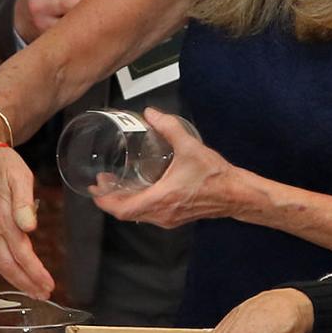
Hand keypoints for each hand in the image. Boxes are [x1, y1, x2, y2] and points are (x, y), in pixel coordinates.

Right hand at [0, 126, 54, 297]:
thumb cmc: (1, 162)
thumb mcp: (17, 174)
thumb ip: (23, 201)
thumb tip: (29, 227)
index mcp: (0, 217)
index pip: (20, 253)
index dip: (34, 272)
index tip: (48, 285)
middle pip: (8, 264)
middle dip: (26, 283)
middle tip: (44, 295)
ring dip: (16, 279)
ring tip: (33, 290)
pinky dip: (6, 268)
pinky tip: (16, 272)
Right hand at [14, 0, 95, 41]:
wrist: (20, 19)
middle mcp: (38, 5)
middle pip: (70, 5)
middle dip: (89, 3)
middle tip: (106, 3)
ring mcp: (42, 24)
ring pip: (72, 22)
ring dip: (88, 19)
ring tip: (99, 16)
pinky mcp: (47, 39)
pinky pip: (70, 35)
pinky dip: (82, 31)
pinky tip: (90, 28)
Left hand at [92, 108, 242, 228]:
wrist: (236, 194)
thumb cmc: (214, 175)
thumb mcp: (190, 147)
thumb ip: (169, 127)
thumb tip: (150, 114)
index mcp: (162, 199)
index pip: (123, 209)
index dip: (105, 201)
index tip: (95, 188)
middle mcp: (162, 213)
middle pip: (126, 213)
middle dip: (110, 199)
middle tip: (102, 182)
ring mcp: (169, 218)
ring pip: (137, 215)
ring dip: (124, 202)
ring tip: (117, 184)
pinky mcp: (175, 218)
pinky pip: (149, 214)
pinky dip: (138, 204)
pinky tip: (139, 189)